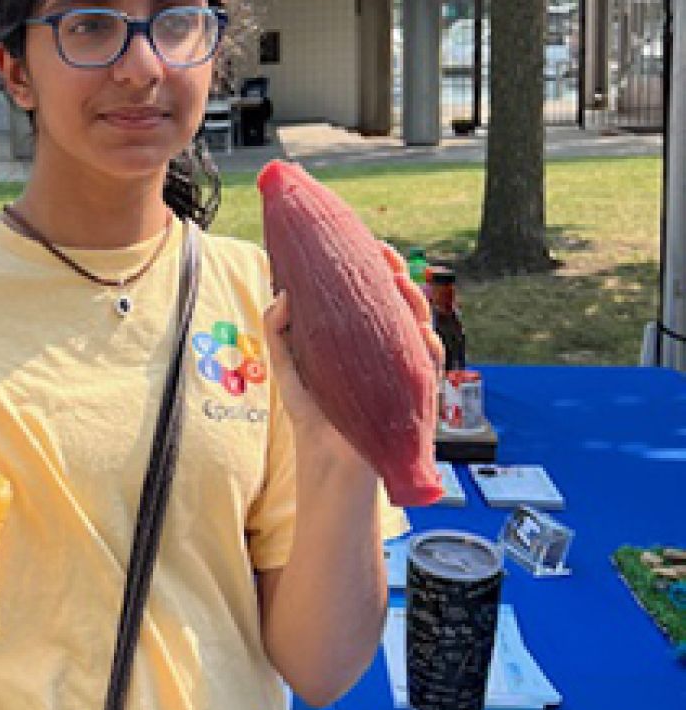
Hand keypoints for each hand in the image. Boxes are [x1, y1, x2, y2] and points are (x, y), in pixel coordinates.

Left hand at [262, 243, 443, 455]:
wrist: (328, 462)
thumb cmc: (313, 416)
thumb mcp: (287, 367)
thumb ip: (278, 330)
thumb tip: (283, 293)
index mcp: (358, 340)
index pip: (374, 298)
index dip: (376, 271)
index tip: (368, 246)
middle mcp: (385, 351)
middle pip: (402, 306)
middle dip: (400, 277)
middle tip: (386, 258)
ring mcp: (402, 371)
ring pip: (421, 327)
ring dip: (416, 303)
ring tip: (400, 284)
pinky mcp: (414, 394)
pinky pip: (430, 365)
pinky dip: (429, 345)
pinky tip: (421, 330)